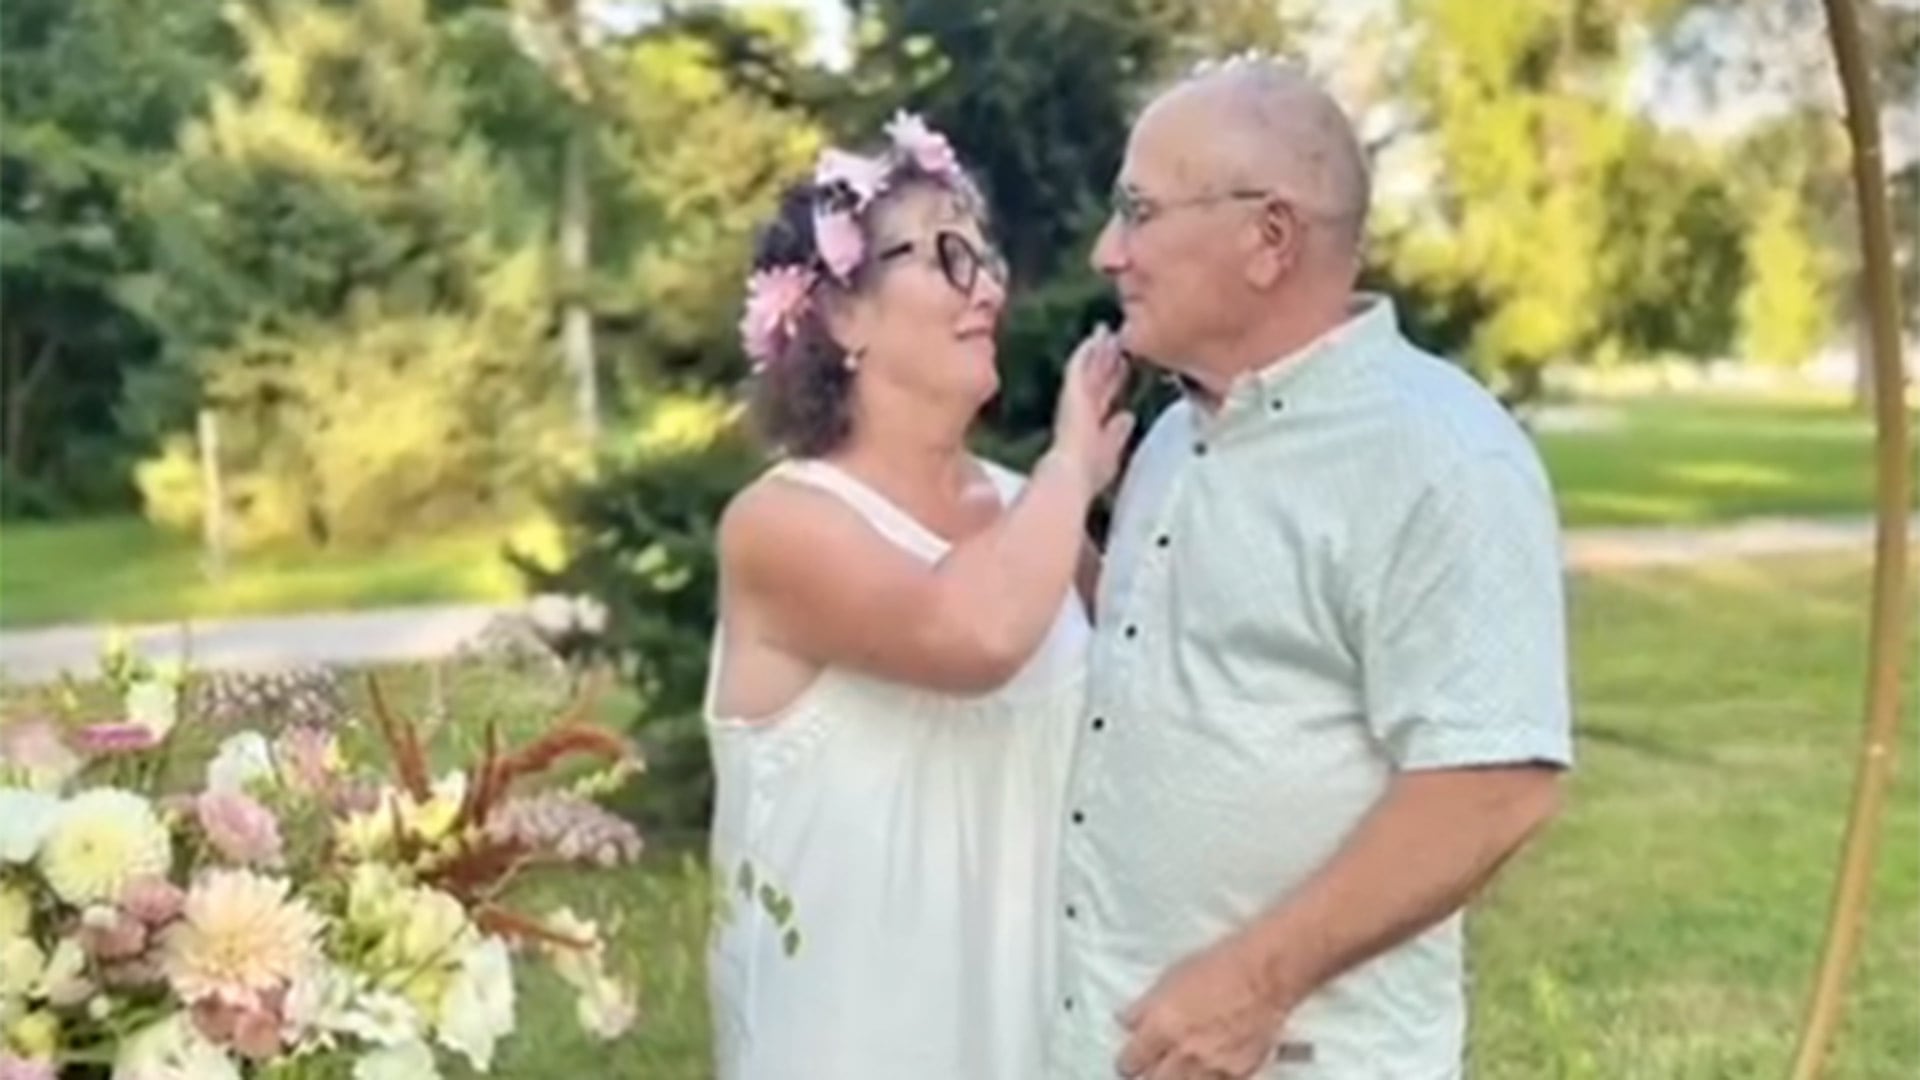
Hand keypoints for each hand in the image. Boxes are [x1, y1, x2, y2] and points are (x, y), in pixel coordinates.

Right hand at [1049, 324, 1134, 492]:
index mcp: (1091, 427)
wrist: (1072, 471)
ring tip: (1104, 331)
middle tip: (1115, 343)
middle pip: (1097, 381)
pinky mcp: (1071, 392)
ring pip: (1089, 370)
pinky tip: (1093, 338)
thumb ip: (1117, 433)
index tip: (1121, 368)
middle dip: (1107, 364)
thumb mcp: (1110, 452)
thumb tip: (1127, 416)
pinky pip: (1079, 367)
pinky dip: (1086, 353)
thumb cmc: (1088, 472)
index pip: (1103, 400)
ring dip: (1097, 352)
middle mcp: (1083, 411)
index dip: (1113, 385)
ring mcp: (1075, 400)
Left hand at [1115, 935, 1294, 1079]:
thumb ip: (1144, 1008)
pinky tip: (1208, 1070)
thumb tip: (1126, 1022)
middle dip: (1148, 1077)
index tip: (1129, 1061)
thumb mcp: (1170, 978)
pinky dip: (1209, 1079)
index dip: (1127, 1062)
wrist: (1266, 975)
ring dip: (1177, 1079)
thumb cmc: (1219, 966)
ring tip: (1182, 1067)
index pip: (1129, 1061)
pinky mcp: (1238, 1074)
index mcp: (1161, 1027)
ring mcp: (1212, 1067)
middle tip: (1152, 1069)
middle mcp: (1183, 1053)